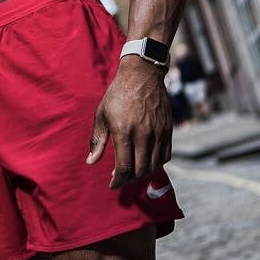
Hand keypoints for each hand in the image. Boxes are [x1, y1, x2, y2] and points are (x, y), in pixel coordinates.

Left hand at [87, 55, 172, 188]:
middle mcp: (143, 135)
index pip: (124, 168)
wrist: (142, 74)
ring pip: (154, 166)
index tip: (113, 185)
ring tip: (133, 171)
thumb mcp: (102, 114)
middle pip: (140, 171)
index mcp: (123, 131)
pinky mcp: (168, 129)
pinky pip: (166, 155)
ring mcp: (158, 132)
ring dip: (143, 174)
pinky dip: (157, 164)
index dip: (118, 181)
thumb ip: (98, 140)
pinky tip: (147, 161)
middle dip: (130, 180)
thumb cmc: (118, 94)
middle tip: (122, 178)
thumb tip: (91, 162)